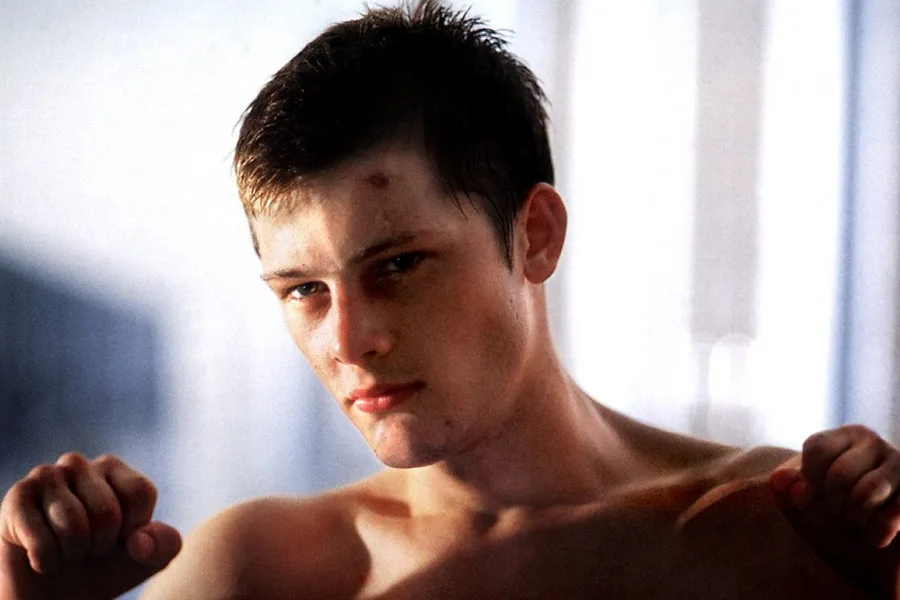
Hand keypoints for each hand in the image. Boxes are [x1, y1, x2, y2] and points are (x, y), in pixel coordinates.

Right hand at [0, 453, 181, 599]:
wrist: (53, 595)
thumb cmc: (104, 568)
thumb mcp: (147, 559)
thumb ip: (163, 545)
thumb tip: (140, 542)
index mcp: (113, 468)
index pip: (140, 492)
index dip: (134, 529)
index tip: (120, 538)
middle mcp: (77, 464)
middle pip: (107, 511)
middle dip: (101, 544)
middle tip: (87, 548)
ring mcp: (44, 477)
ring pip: (74, 525)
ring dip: (73, 553)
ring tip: (67, 551)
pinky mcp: (16, 498)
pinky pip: (42, 542)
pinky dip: (47, 561)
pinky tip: (43, 557)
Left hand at [769, 425, 899, 598]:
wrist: (864, 557)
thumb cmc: (828, 518)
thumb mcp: (797, 503)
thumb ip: (783, 488)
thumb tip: (780, 479)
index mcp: (844, 437)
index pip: (817, 449)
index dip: (809, 482)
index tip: (812, 497)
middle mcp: (875, 444)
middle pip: (839, 475)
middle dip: (830, 506)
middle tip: (835, 516)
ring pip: (867, 492)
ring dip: (853, 519)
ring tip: (853, 523)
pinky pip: (893, 515)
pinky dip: (875, 534)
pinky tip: (872, 537)